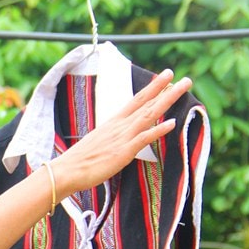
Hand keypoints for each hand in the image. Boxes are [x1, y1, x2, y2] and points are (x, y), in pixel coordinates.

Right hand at [51, 69, 192, 195]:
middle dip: (165, 89)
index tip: (166, 77)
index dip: (152, 88)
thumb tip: (118, 138)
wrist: (66, 171)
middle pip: (146, 103)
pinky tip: (172, 123)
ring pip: (149, 114)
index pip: (136, 101)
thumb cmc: (79, 161)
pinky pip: (143, 139)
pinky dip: (158, 130)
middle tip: (183, 77)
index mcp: (113, 123)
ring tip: (182, 87)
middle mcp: (119, 126)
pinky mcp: (123, 152)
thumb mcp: (98, 143)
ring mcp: (122, 138)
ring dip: (167, 100)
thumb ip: (112, 138)